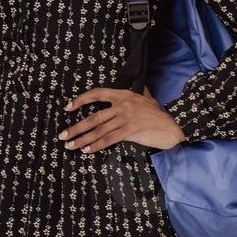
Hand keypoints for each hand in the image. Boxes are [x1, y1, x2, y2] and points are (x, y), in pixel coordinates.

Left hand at [60, 87, 185, 153]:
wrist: (174, 125)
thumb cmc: (158, 114)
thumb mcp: (146, 98)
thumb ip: (138, 93)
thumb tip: (138, 86)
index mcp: (123, 94)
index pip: (97, 94)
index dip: (81, 100)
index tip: (68, 107)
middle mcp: (122, 105)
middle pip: (93, 117)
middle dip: (76, 128)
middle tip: (63, 135)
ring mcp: (125, 117)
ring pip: (98, 130)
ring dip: (82, 139)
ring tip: (70, 146)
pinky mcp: (130, 130)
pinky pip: (109, 139)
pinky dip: (96, 145)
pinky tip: (87, 150)